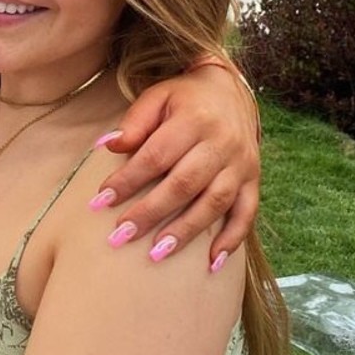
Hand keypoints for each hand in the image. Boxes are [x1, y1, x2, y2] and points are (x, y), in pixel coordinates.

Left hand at [91, 65, 259, 266]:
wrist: (231, 91)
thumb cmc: (184, 98)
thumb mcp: (157, 97)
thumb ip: (135, 122)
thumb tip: (108, 146)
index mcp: (195, 119)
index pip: (157, 155)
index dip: (128, 179)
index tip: (101, 201)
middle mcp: (222, 143)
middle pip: (184, 184)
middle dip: (150, 213)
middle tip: (120, 235)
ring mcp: (242, 163)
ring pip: (214, 203)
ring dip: (185, 231)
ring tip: (156, 254)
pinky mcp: (253, 180)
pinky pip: (247, 213)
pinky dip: (232, 239)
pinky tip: (212, 263)